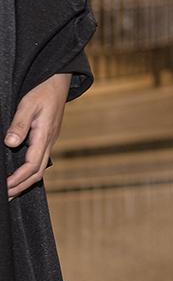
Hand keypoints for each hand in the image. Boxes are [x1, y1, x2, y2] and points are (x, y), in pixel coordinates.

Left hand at [6, 73, 71, 199]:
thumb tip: (10, 143)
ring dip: (26, 182)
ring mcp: (49, 141)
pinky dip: (29, 173)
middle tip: (6, 196)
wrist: (58, 83)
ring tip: (11, 191)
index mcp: (44, 136)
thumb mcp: (28, 105)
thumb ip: (19, 124)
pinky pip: (40, 161)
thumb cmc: (43, 92)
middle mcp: (49, 142)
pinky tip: (20, 175)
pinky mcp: (46, 139)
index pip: (32, 164)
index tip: (6, 186)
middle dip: (22, 186)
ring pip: (40, 168)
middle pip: (38, 172)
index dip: (19, 178)